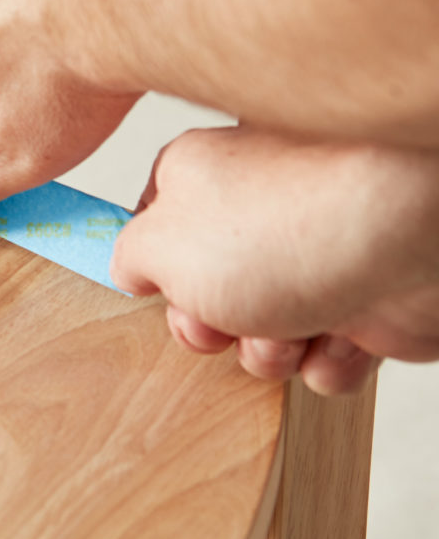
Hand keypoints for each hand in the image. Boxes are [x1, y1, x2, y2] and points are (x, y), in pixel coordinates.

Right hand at [111, 126, 438, 394]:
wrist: (413, 234)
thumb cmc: (291, 221)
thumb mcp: (160, 246)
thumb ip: (129, 259)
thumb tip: (134, 269)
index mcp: (201, 177)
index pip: (156, 229)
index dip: (153, 273)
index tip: (156, 293)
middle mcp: (260, 211)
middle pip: (208, 294)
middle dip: (214, 325)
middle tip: (222, 320)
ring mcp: (316, 256)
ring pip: (267, 334)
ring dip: (271, 351)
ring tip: (291, 328)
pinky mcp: (370, 300)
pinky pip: (328, 356)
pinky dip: (329, 361)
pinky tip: (338, 337)